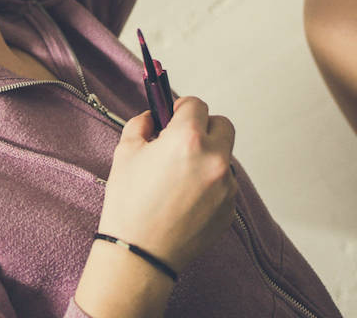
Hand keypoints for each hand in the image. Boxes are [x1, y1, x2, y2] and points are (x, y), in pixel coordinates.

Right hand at [97, 96, 236, 272]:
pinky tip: (186, 198)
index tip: (174, 113)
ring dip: (208, 157)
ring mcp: (226, 186)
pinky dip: (210, 184)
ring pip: (224, 157)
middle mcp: (214, 159)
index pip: (197, 105)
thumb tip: (153, 117)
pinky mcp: (230, 209)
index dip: (182, 106)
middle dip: (204, 126)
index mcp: (188, 139)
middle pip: (223, 125)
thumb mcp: (126, 152)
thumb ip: (141, 124)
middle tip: (183, 139)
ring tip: (181, 176)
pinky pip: (224, 185)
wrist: (140, 252)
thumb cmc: (129, 204)